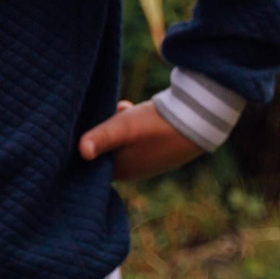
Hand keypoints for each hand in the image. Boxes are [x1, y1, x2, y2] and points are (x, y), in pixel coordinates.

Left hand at [77, 99, 202, 180]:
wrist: (198, 121)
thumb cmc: (155, 126)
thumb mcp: (123, 127)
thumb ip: (100, 138)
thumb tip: (80, 152)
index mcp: (120, 171)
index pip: (92, 163)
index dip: (86, 144)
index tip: (83, 126)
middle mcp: (133, 171)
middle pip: (106, 151)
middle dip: (102, 133)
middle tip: (104, 112)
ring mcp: (148, 161)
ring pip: (121, 143)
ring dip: (118, 127)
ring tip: (122, 107)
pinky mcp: (161, 150)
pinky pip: (138, 139)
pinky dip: (133, 126)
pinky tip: (134, 109)